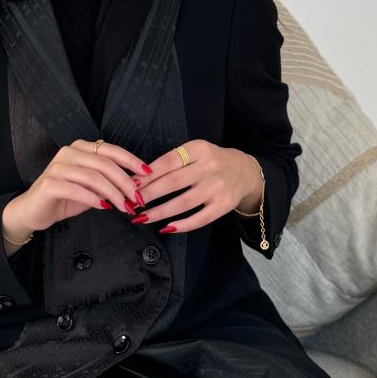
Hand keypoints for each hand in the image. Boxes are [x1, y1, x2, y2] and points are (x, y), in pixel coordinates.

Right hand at [3, 138, 145, 235]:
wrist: (34, 211)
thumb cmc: (64, 197)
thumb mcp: (91, 188)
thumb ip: (108, 182)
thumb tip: (135, 184)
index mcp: (80, 148)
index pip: (110, 150)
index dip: (131, 160)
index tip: (147, 172)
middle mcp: (68, 152)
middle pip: (105, 164)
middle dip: (125, 182)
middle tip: (137, 198)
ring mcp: (58, 166)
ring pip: (94, 177)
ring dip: (113, 193)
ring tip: (124, 206)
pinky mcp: (50, 183)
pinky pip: (77, 190)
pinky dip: (93, 199)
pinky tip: (103, 207)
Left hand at [130, 140, 263, 233]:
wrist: (245, 171)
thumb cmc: (212, 161)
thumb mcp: (195, 152)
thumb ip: (173, 161)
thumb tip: (140, 177)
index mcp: (199, 149)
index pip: (168, 161)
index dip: (148, 174)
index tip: (131, 183)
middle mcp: (209, 167)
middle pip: (173, 182)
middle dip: (148, 194)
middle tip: (131, 203)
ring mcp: (217, 187)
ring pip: (183, 203)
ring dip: (160, 212)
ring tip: (142, 218)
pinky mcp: (224, 205)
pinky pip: (200, 218)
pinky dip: (182, 225)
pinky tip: (166, 228)